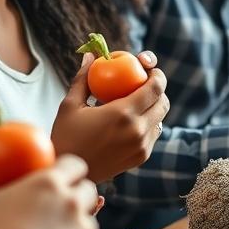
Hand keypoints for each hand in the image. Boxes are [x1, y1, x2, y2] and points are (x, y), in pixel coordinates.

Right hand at [52, 52, 169, 179]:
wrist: (70, 173)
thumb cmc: (65, 136)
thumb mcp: (70, 104)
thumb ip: (83, 78)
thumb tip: (90, 55)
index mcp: (123, 114)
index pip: (155, 87)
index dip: (157, 74)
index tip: (149, 68)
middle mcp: (138, 130)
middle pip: (163, 102)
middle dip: (157, 89)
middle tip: (143, 83)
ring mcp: (142, 146)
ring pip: (161, 119)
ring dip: (153, 107)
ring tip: (136, 101)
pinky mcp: (141, 157)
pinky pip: (153, 134)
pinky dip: (148, 123)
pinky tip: (131, 120)